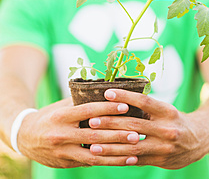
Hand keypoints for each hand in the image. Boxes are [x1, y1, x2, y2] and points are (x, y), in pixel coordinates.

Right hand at [17, 98, 138, 167]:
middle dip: (117, 135)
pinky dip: (108, 161)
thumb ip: (80, 101)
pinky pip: (90, 163)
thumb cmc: (49, 116)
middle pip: (94, 135)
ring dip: (117, 153)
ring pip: (94, 155)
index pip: (88, 111)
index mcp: (62, 116)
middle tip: (136, 132)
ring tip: (135, 149)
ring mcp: (63, 152)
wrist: (25, 137)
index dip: (108, 108)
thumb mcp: (62, 106)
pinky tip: (123, 160)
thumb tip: (106, 92)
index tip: (125, 106)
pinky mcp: (66, 163)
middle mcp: (62, 135)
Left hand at [88, 89, 208, 168]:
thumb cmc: (175, 119)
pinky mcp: (159, 161)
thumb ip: (146, 108)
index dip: (125, 97)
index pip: (144, 102)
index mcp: (167, 111)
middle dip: (110, 123)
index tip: (107, 93)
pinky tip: (105, 158)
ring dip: (110, 147)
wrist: (199, 139)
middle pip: (134, 125)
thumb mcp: (165, 109)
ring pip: (132, 147)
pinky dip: (119, 159)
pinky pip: (136, 161)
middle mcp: (167, 129)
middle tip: (92, 121)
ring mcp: (164, 148)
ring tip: (92, 144)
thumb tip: (117, 99)